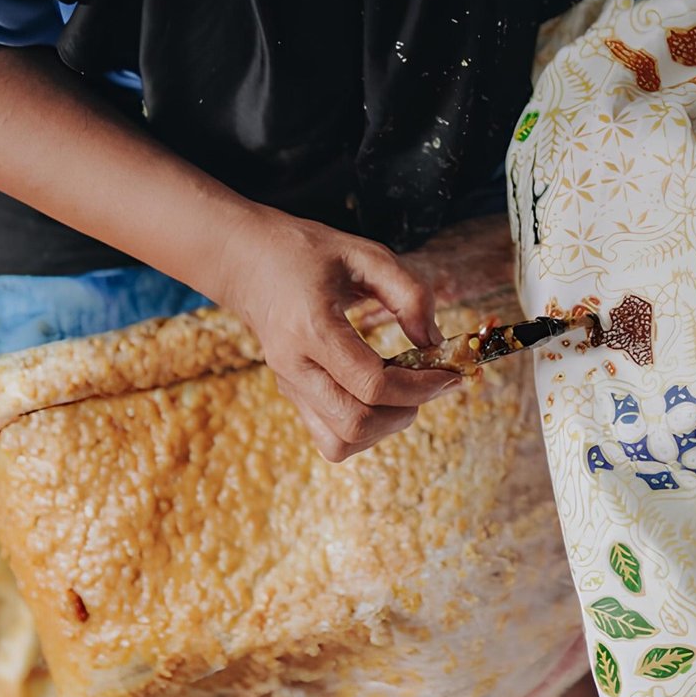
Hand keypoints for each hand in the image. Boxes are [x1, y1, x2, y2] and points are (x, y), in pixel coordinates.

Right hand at [215, 211, 457, 461]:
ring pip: (341, 443)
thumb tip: (435, 342)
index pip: (372, 384)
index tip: (448, 374)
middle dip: (405, 412)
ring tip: (400, 392)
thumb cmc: (308, 253)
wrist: (247, 262)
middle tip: (426, 383)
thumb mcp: (364, 255)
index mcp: (311, 328)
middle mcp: (294, 366)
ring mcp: (289, 386)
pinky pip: (330, 440)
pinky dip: (363, 431)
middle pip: (355, 423)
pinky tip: (377, 399)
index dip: (420, 387)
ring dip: (384, 427)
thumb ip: (409, 293)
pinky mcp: (292, 397)